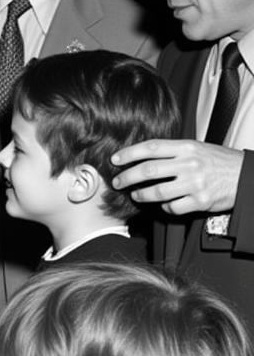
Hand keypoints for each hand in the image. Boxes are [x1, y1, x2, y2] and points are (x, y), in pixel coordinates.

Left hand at [111, 138, 243, 215]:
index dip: (129, 153)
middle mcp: (190, 164)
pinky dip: (164, 207)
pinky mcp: (200, 201)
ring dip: (141, 195)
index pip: (151, 148)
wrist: (245, 175)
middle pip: (148, 171)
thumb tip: (140, 157)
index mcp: (187, 147)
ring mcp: (195, 183)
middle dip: (127, 178)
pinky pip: (172, 207)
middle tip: (117, 182)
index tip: (114, 160)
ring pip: (156, 192)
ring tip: (136, 195)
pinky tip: (164, 204)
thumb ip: (172, 152)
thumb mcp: (197, 148)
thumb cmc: (216, 162)